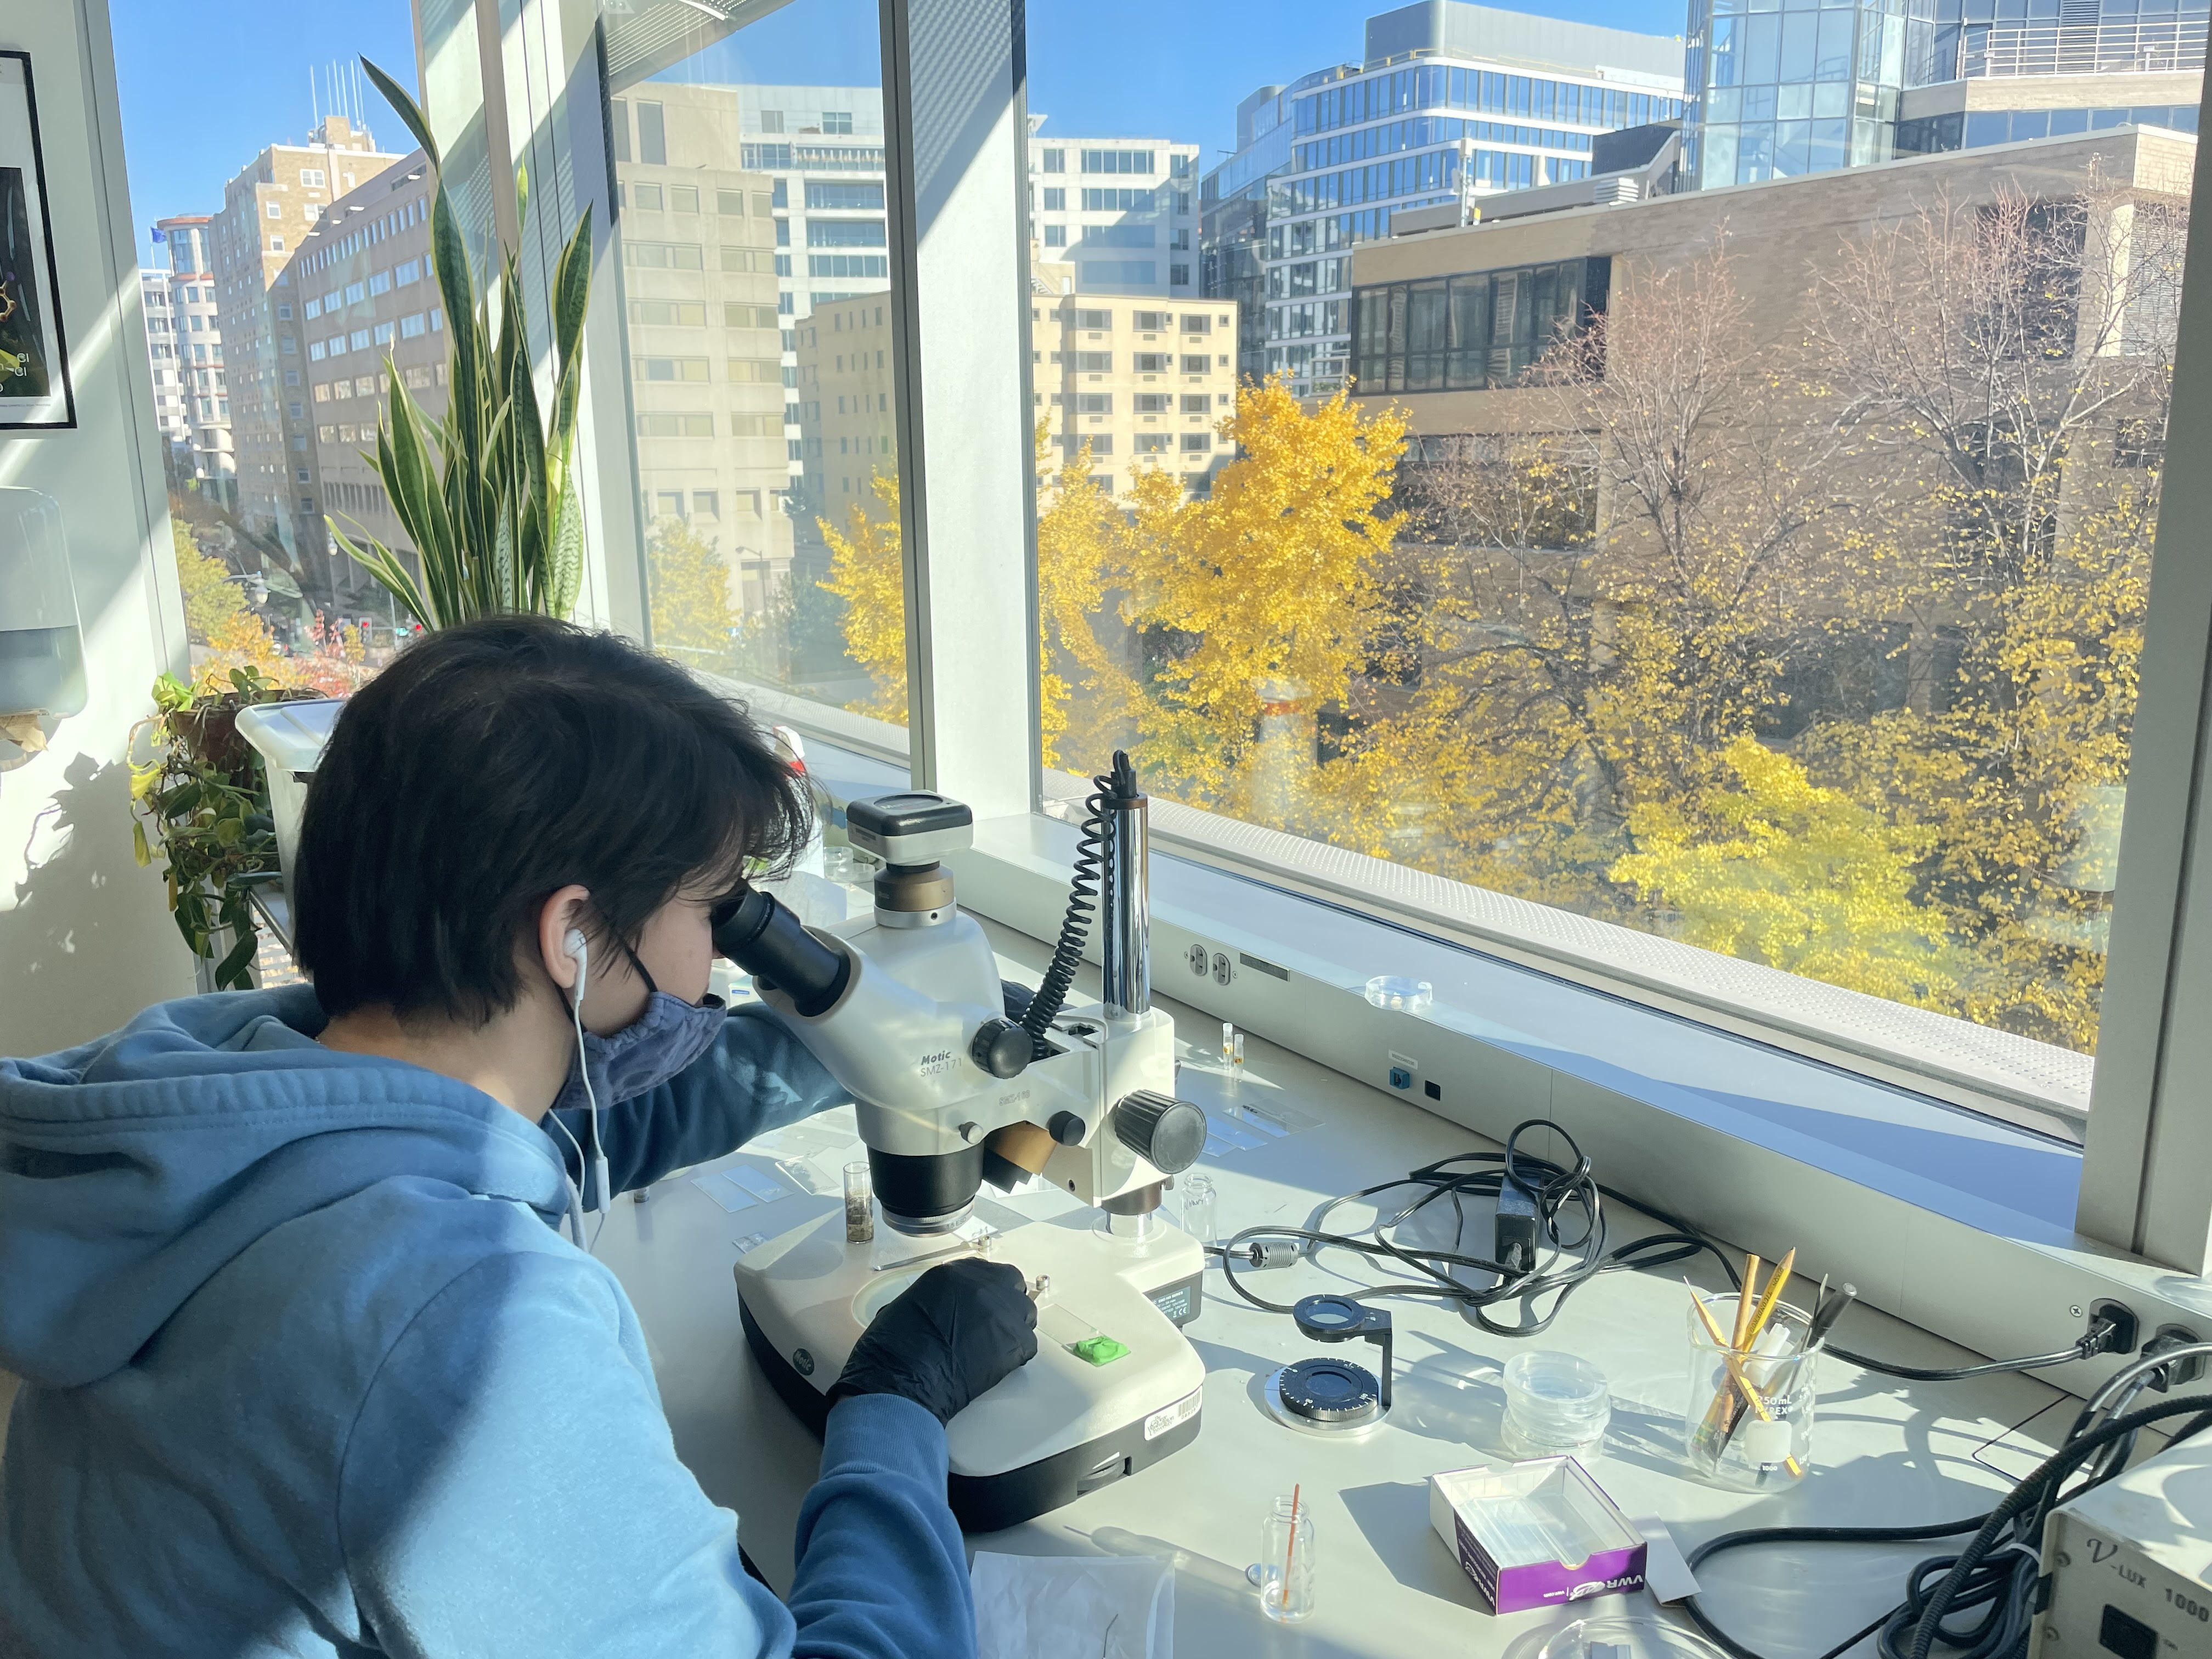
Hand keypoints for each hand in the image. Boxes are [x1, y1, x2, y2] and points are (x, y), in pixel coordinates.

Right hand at [829, 1258, 1038, 1424]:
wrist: (902, 1380)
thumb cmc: (893, 1350)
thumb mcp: (906, 1306)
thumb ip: (932, 1299)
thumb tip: (938, 1310)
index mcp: (952, 1274)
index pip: (982, 1270)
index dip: (984, 1288)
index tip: (982, 1301)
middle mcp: (981, 1284)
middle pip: (1009, 1283)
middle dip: (1004, 1299)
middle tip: (994, 1320)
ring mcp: (1001, 1311)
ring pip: (1024, 1311)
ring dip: (1013, 1325)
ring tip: (996, 1344)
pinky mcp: (1014, 1341)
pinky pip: (1028, 1343)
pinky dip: (1016, 1353)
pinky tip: (998, 1363)